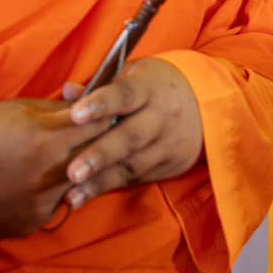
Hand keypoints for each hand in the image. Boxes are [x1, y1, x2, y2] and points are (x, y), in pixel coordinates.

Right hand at [0, 98, 112, 238]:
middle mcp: (51, 175)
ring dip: (82, 171)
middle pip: (98, 157)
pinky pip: (57, 205)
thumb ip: (60, 110)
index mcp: (49, 139)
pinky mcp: (32, 221)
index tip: (109, 113)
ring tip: (70, 159)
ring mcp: (42, 202)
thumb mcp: (21, 110)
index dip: (106, 117)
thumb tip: (88, 103)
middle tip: (101, 136)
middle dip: (101, 144)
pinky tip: (44, 182)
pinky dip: (57, 193)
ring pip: (81, 184)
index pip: (101, 125)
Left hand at [60, 58, 204, 209]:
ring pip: (133, 165)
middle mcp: (161, 116)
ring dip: (100, 182)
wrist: (205, 105)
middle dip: (100, 155)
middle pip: (130, 137)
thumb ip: (101, 87)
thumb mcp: (134, 76)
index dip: (101, 104)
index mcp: (149, 88)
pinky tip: (87, 196)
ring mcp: (168, 143)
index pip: (125, 95)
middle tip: (73, 172)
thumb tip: (67, 91)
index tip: (75, 115)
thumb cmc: (155, 88)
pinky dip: (111, 187)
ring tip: (72, 196)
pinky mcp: (171, 164)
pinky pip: (138, 177)